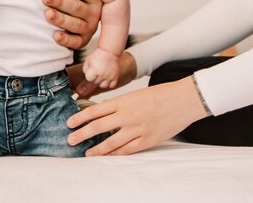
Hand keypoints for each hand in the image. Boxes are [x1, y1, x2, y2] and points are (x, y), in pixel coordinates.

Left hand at [42, 0, 101, 49]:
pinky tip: (55, 35)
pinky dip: (65, 39)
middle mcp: (94, 11)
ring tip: (47, 14)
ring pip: (75, 24)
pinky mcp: (81, 40)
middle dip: (61, 1)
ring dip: (61, 19)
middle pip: (78, 7)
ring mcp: (88, 27)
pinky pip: (76, 42)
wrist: (73, 16)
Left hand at [66, 76, 208, 155]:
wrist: (182, 100)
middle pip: (98, 127)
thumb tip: (104, 109)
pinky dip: (115, 154)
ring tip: (86, 153)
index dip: (80, 118)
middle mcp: (127, 116)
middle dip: (82, 134)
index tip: (70, 123)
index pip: (95, 110)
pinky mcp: (147, 140)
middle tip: (70, 139)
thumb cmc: (159, 95)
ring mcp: (137, 129)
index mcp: (123, 102)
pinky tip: (107, 156)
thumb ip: (119, 104)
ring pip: (111, 142)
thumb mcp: (135, 95)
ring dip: (96, 149)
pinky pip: (127, 150)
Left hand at [82, 48, 118, 88]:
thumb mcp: (88, 61)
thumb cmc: (97, 56)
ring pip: (103, 86)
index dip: (89, 76)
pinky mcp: (115, 77)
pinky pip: (111, 86)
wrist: (109, 52)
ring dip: (101, 82)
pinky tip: (107, 78)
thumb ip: (85, 71)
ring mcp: (109, 76)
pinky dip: (109, 83)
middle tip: (96, 72)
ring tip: (101, 75)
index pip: (89, 79)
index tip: (90, 72)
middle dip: (94, 78)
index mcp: (95, 69)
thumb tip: (85, 80)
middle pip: (95, 83)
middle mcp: (102, 74)